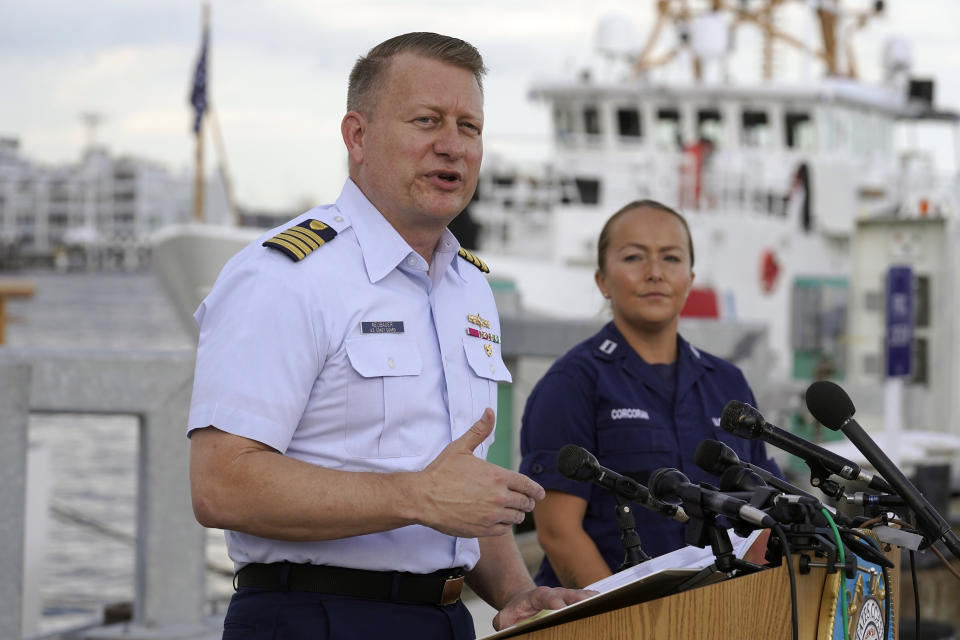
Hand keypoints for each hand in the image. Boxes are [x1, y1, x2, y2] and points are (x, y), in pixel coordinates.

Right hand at [416, 409, 544, 537]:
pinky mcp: (483, 529)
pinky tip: (498, 520)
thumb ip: (479, 430)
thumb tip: (489, 412)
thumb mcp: (461, 447)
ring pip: (516, 518)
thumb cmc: (441, 472)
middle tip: (525, 502)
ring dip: (516, 514)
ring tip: (511, 511)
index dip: (536, 490)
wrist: (423, 498)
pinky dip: (504, 525)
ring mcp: (492, 515)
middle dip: (526, 502)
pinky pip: (503, 529)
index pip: (528, 485)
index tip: (540, 494)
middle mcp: (499, 497)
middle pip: (525, 503)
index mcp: (498, 476)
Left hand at [492, 585, 596, 629]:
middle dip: (578, 598)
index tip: (561, 607)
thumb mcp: (506, 616)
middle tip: (588, 603)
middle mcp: (555, 593)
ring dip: (590, 599)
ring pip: (580, 596)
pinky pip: (585, 600)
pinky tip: (605, 604)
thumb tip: (505, 627)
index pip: (547, 596)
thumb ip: (504, 621)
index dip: (554, 601)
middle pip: (568, 594)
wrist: (524, 602)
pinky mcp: (573, 602)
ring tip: (601, 602)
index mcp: (538, 596)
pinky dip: (594, 602)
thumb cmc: (516, 611)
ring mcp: (566, 596)